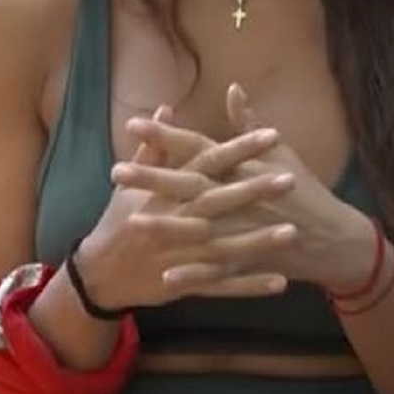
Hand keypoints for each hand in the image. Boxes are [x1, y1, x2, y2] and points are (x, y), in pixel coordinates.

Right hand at [75, 104, 299, 311]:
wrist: (99, 271)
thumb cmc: (118, 219)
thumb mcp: (130, 181)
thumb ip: (154, 145)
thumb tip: (166, 107)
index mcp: (167, 191)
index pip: (208, 162)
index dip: (239, 149)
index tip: (270, 134)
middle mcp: (177, 220)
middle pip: (221, 201)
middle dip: (255, 189)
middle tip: (290, 179)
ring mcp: (182, 254)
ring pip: (226, 246)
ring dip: (260, 241)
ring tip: (293, 231)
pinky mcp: (186, 283)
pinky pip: (223, 286)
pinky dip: (250, 286)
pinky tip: (280, 283)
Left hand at [118, 84, 377, 292]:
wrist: (335, 237)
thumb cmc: (304, 189)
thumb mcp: (279, 151)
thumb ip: (249, 122)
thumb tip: (232, 87)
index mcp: (242, 166)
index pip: (197, 146)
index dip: (166, 135)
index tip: (134, 124)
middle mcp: (239, 196)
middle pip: (189, 185)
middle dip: (151, 179)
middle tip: (115, 172)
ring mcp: (244, 231)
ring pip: (198, 228)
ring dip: (165, 226)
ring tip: (131, 221)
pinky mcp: (250, 262)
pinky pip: (218, 271)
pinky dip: (194, 273)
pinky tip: (167, 274)